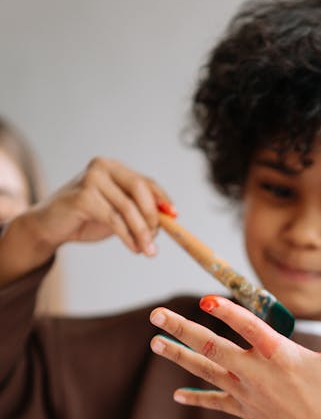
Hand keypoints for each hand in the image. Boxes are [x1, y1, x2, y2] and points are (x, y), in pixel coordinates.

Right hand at [23, 157, 172, 257]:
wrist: (49, 226)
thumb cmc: (84, 218)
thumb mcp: (115, 212)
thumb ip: (137, 211)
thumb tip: (165, 222)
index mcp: (113, 168)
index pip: (146, 182)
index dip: (162, 199)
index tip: (174, 216)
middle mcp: (103, 167)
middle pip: (140, 190)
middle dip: (153, 217)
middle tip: (156, 239)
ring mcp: (91, 180)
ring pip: (128, 208)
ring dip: (142, 232)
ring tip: (148, 250)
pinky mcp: (83, 197)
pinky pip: (115, 220)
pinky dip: (128, 236)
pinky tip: (134, 248)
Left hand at [150, 295, 320, 418]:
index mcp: (282, 358)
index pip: (251, 329)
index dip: (229, 313)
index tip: (206, 299)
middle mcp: (259, 375)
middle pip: (213, 347)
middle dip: (182, 329)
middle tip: (155, 314)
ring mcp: (249, 395)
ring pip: (207, 371)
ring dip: (178, 356)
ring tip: (154, 343)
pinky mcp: (248, 412)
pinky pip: (217, 403)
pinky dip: (197, 398)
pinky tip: (177, 396)